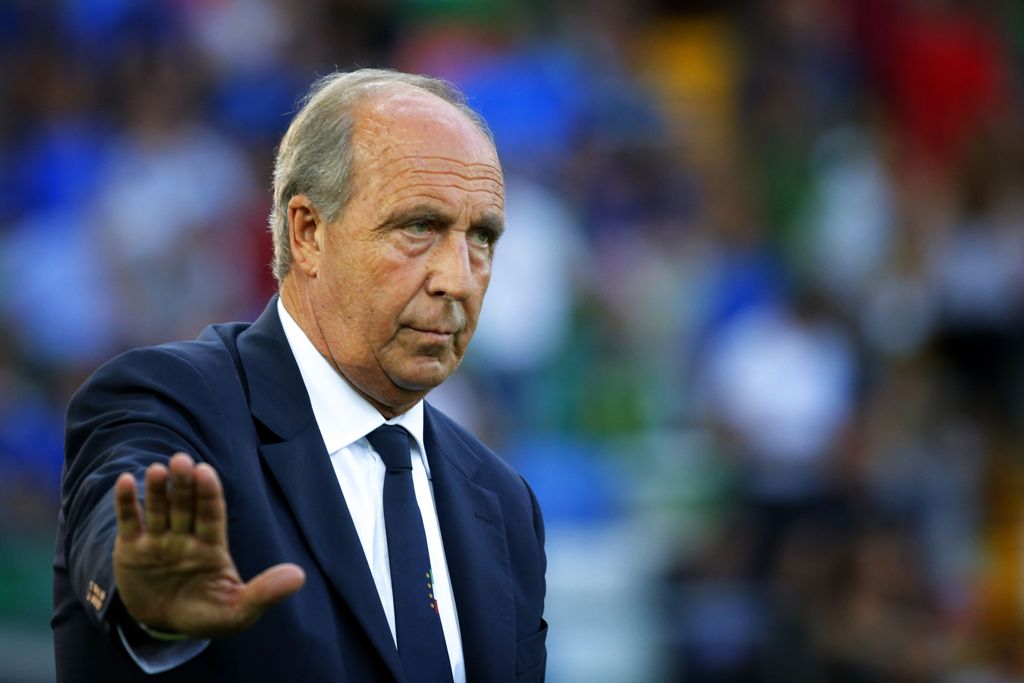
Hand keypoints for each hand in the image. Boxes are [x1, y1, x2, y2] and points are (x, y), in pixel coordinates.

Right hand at [113, 453, 304, 637]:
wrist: (164, 626)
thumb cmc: (206, 614)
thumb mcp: (237, 611)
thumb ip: (264, 593)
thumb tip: (299, 576)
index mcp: (212, 547)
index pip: (212, 515)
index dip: (209, 494)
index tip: (206, 472)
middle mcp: (185, 537)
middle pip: (185, 506)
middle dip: (184, 484)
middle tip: (181, 460)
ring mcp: (158, 541)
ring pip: (159, 510)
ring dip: (157, 490)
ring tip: (156, 470)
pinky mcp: (131, 549)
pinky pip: (130, 522)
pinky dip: (127, 503)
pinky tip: (126, 481)